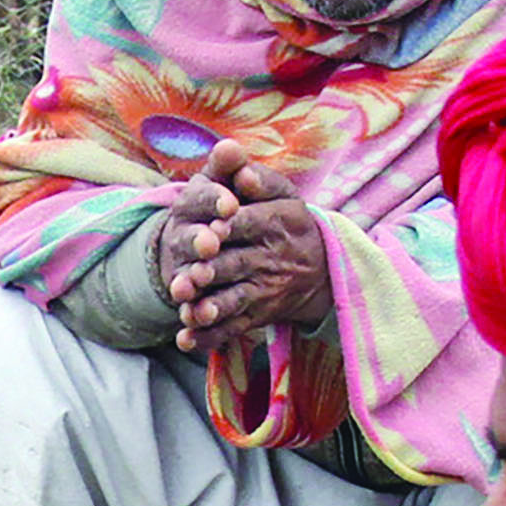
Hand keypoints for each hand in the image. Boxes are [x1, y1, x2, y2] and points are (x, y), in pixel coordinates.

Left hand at [169, 148, 330, 349]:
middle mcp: (269, 259)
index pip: (250, 222)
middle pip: (236, 264)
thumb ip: (258, 177)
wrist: (319, 268)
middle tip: (192, 275)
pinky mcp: (255, 316)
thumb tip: (239, 165)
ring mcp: (262, 291)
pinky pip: (231, 329)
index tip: (214, 225)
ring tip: (190, 311)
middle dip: (213, 270)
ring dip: (211, 307)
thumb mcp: (281, 193)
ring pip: (234, 300)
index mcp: (275, 222)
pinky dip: (208, 337)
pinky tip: (186, 339)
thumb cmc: (286, 220)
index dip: (231, 225)